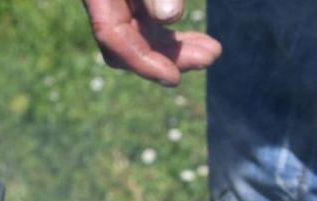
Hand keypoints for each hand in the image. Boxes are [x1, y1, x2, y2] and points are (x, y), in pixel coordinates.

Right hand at [82, 0, 221, 85]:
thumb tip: (170, 17)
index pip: (110, 35)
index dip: (141, 61)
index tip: (174, 78)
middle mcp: (104, 0)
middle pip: (129, 43)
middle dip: (169, 57)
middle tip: (209, 58)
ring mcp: (118, 3)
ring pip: (144, 38)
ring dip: (178, 51)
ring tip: (212, 52)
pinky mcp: (133, 3)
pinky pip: (151, 26)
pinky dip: (175, 38)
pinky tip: (202, 43)